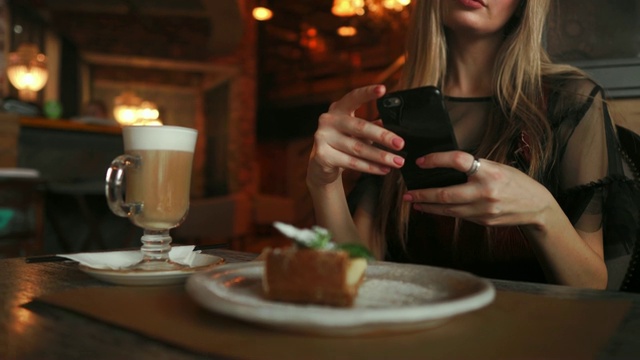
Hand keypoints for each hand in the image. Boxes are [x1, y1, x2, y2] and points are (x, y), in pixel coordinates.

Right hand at [307, 84, 405, 186]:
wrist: (321, 165)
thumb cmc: (343, 143)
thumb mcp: (357, 133)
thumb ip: (373, 126)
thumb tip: (395, 125)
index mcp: (338, 109)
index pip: (353, 97)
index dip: (367, 92)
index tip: (383, 89)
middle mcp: (328, 120)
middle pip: (360, 127)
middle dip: (383, 136)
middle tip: (400, 144)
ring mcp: (323, 137)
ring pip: (358, 148)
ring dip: (380, 156)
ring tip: (397, 162)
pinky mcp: (322, 155)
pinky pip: (352, 163)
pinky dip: (370, 167)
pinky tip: (383, 170)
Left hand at [404, 151, 554, 226]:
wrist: (537, 206)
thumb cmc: (515, 182)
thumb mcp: (497, 167)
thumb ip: (474, 168)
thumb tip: (444, 167)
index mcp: (490, 171)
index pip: (458, 160)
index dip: (436, 160)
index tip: (421, 162)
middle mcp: (486, 191)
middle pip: (445, 193)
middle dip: (422, 194)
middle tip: (407, 193)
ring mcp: (484, 209)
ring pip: (448, 209)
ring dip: (427, 206)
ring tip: (414, 202)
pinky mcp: (483, 221)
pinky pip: (457, 215)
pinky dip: (442, 212)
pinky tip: (432, 208)